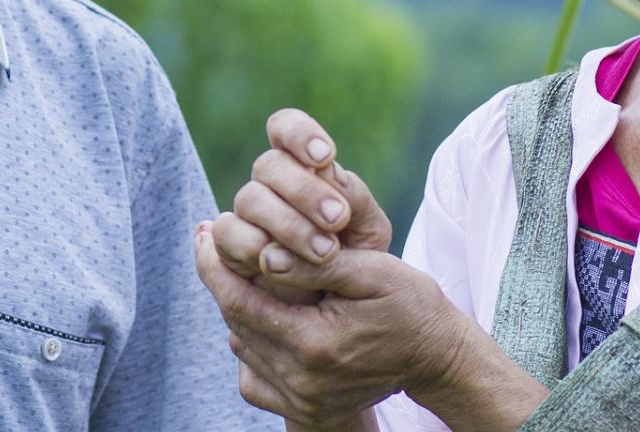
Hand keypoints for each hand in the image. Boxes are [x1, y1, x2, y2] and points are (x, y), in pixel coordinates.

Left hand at [197, 223, 488, 426]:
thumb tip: (266, 255)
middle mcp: (302, 379)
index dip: (214, 265)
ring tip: (240, 272)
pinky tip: (266, 314)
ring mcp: (301, 399)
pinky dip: (250, 340)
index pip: (240, 302)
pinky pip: (252, 374)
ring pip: (241, 345)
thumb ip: (318, 264)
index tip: (203, 232)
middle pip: (236, 323)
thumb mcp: (375, 272)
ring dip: (236, 307)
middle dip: (222, 279)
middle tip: (212, 241)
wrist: (436, 357)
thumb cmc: (411, 306)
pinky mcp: (303, 408)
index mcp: (316, 343)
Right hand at [211, 109, 392, 301]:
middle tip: (338, 218)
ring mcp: (246, 217)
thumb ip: (355, 200)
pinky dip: (250, 246)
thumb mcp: (368, 230)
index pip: (285, 129)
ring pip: (248, 199)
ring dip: (286, 223)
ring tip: (324, 251)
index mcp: (301, 167)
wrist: (338, 312)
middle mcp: (268, 186)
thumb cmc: (357, 261)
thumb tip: (330, 174)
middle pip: (268, 166)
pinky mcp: (229, 250)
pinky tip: (275, 260)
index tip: (325, 156)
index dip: (299, 134)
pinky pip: (225, 236)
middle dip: (304, 190)